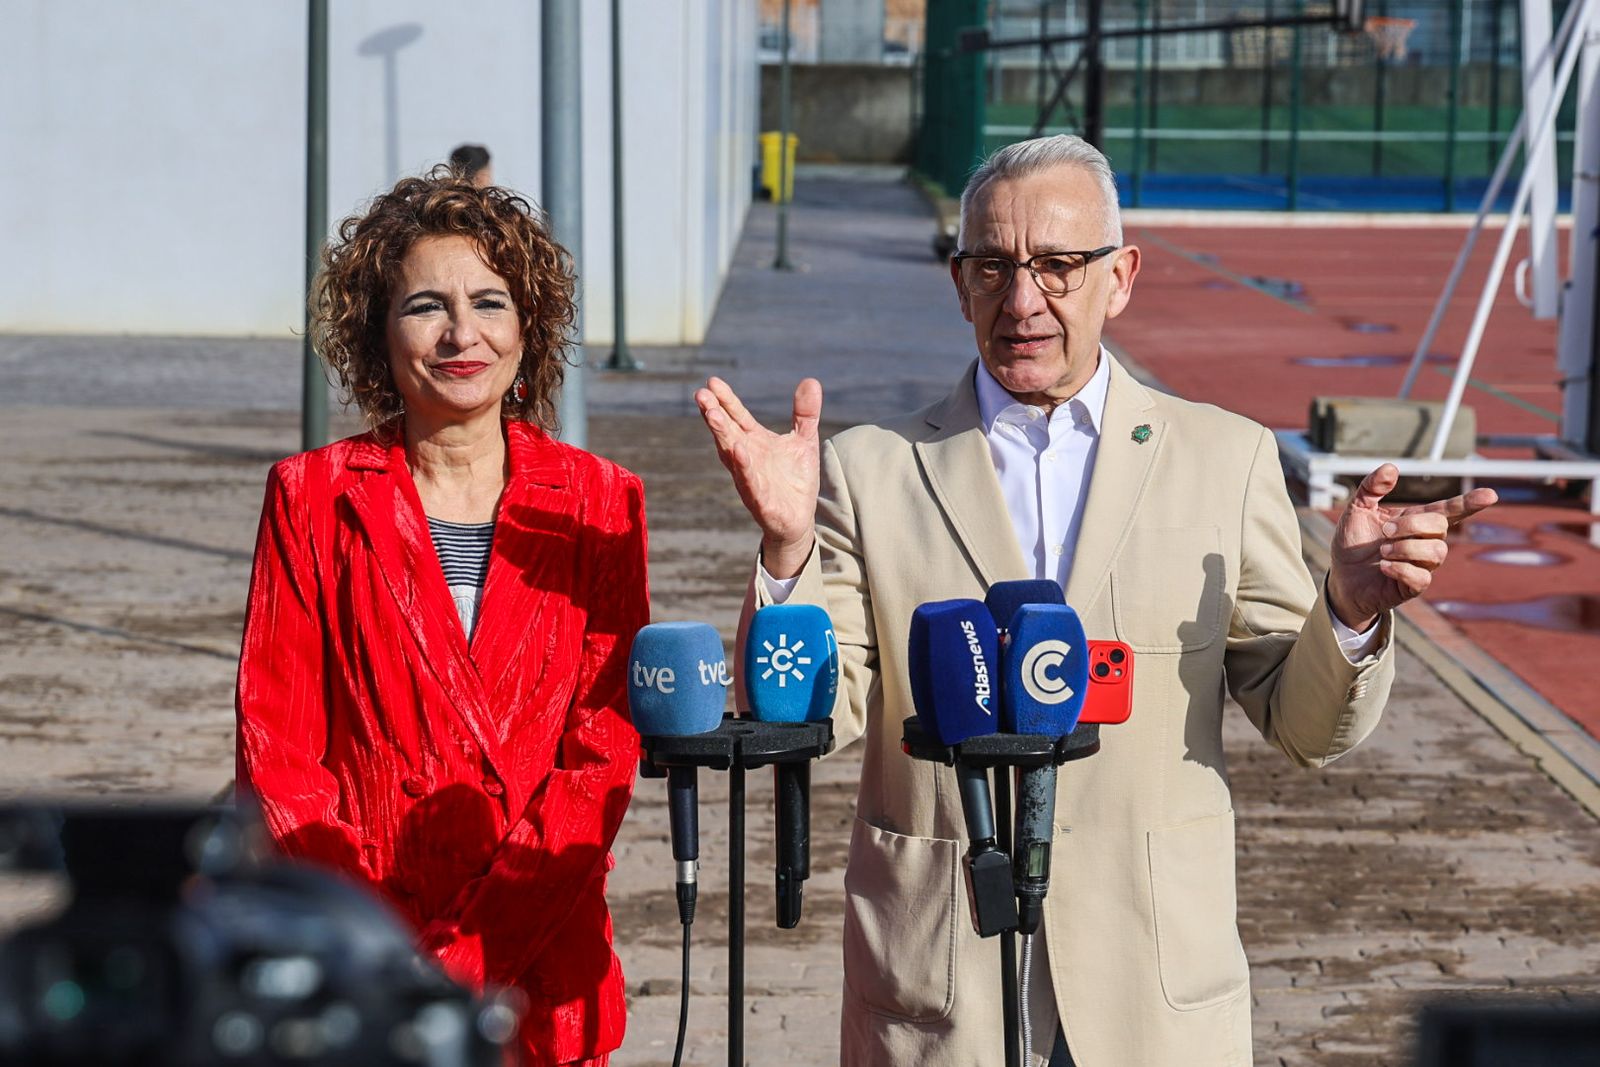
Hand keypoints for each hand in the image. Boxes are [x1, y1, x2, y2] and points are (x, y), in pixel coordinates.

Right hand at [695, 376, 821, 578]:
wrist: (799, 519)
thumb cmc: (795, 479)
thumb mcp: (805, 441)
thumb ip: (805, 413)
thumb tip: (811, 381)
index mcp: (755, 441)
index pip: (737, 417)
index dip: (726, 400)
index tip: (712, 381)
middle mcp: (746, 458)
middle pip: (727, 432)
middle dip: (715, 414)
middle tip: (702, 395)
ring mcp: (750, 478)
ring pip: (731, 455)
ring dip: (722, 436)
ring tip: (713, 415)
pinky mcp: (760, 500)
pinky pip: (750, 482)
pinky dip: (744, 467)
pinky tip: (739, 451)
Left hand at [1327, 463, 1497, 630]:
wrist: (1340, 576)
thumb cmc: (1352, 543)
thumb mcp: (1357, 509)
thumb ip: (1372, 487)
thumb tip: (1391, 468)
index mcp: (1415, 521)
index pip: (1449, 510)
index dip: (1469, 503)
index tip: (1490, 495)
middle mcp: (1424, 542)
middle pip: (1440, 526)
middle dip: (1412, 525)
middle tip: (1385, 531)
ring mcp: (1422, 565)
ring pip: (1436, 551)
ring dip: (1405, 548)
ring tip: (1383, 551)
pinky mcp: (1412, 587)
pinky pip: (1422, 578)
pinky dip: (1401, 569)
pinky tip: (1383, 567)